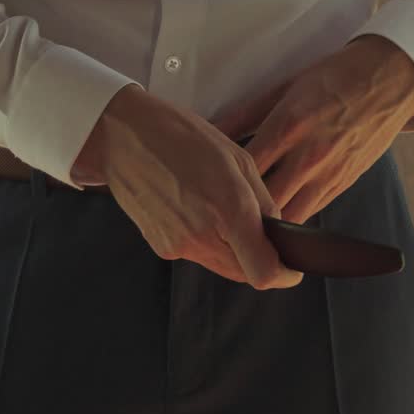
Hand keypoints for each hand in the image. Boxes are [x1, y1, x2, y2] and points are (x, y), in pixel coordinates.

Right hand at [73, 85, 302, 289]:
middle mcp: (202, 236)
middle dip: (259, 260)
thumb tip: (275, 229)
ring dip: (233, 251)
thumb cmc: (180, 136)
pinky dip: (207, 242)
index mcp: (228, 209)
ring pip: (221, 266)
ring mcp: (178, 246)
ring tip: (223, 212)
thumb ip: (262, 201)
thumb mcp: (237, 158)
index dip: (283, 276)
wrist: (122, 138)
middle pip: (244, 274)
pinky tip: (197, 210)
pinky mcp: (161, 246)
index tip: (290, 269)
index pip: (264, 272)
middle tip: (260, 233)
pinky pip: (197, 255)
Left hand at [213, 35, 413, 224]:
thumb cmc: (334, 78)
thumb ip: (244, 115)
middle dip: (240, 214)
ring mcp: (329, 174)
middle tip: (217, 219)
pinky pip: (311, 212)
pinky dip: (290, 220)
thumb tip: (209, 133)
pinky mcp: (344, 184)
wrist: (391, 80)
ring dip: (266, 227)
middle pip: (265, 202)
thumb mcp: (283, 88)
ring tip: (240, 229)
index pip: (245, 168)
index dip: (221, 184)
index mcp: (288, 125)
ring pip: (289, 218)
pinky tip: (271, 222)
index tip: (204, 191)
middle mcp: (309, 155)